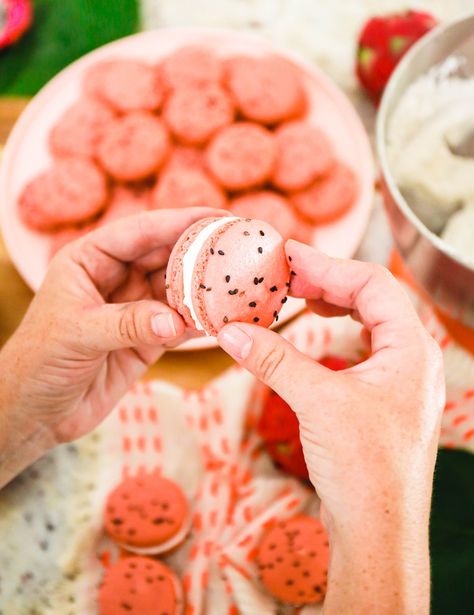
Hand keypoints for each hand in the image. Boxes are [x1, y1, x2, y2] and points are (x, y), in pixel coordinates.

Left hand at [0, 207, 225, 486]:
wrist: (35, 412)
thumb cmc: (39, 362)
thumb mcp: (78, 334)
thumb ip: (127, 323)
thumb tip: (175, 321)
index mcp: (89, 259)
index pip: (139, 231)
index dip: (179, 220)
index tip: (218, 215)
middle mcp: (114, 277)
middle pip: (165, 255)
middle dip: (201, 249)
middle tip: (241, 245)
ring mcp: (134, 308)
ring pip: (177, 288)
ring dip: (206, 287)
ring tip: (242, 281)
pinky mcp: (147, 339)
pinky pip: (180, 322)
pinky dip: (202, 320)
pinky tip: (226, 316)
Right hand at [217, 240, 444, 613]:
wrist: (380, 533)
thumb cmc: (365, 470)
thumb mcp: (317, 403)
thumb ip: (274, 360)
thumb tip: (231, 330)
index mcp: (411, 349)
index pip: (372, 283)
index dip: (327, 264)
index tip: (288, 255)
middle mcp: (412, 359)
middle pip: (373, 297)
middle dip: (328, 280)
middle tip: (287, 273)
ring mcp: (401, 379)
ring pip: (370, 320)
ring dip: (334, 302)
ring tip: (299, 294)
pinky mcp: (385, 398)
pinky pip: (364, 346)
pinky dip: (336, 330)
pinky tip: (316, 330)